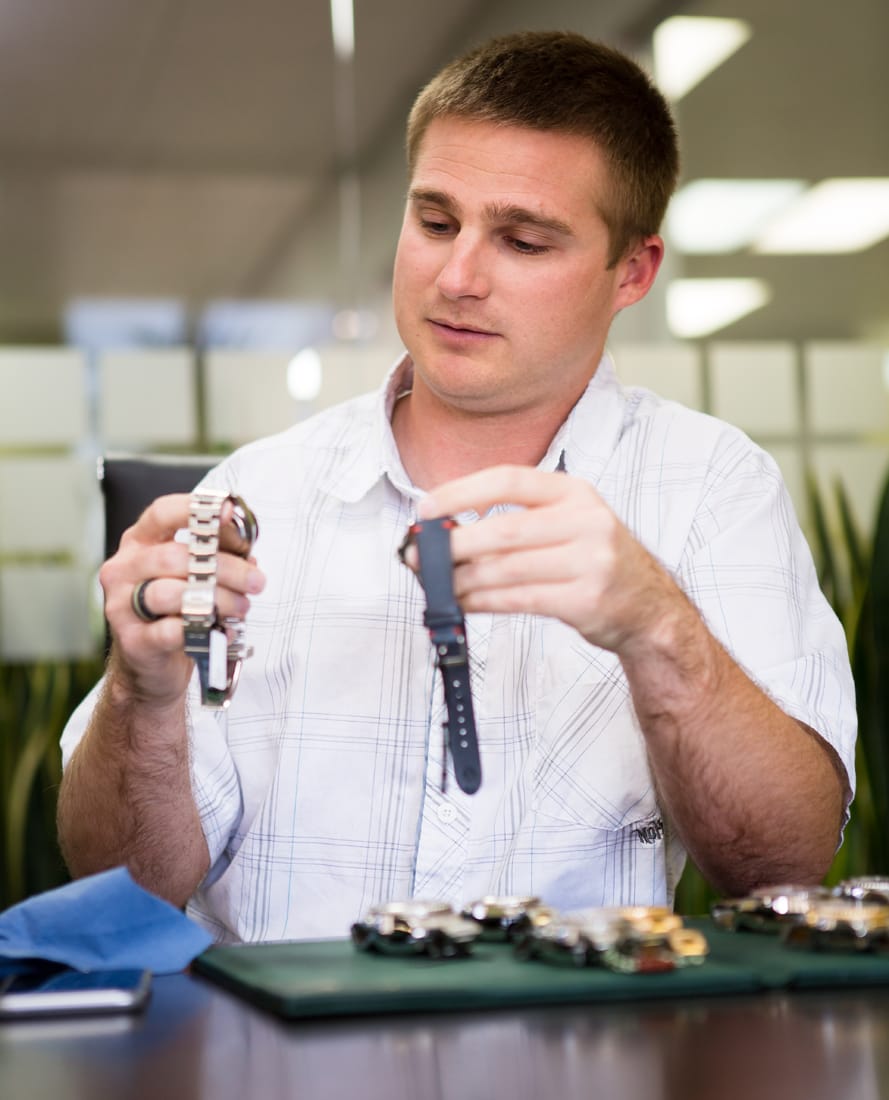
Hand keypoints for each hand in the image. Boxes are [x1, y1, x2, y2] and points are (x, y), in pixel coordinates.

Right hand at [100, 493, 265, 705]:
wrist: (152, 666)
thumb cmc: (175, 613)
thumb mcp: (195, 577)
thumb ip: (218, 559)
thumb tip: (248, 555)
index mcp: (140, 544)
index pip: (162, 514)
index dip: (195, 510)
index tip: (230, 512)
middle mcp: (124, 569)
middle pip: (175, 556)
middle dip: (225, 567)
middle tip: (255, 581)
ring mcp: (122, 605)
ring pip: (171, 593)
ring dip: (217, 599)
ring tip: (242, 608)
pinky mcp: (132, 641)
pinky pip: (170, 631)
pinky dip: (202, 630)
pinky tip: (222, 632)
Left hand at [416, 465, 678, 653]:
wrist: (649, 606)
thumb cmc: (593, 560)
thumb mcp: (568, 522)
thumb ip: (517, 519)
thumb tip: (447, 530)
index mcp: (575, 492)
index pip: (509, 480)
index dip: (461, 492)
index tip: (426, 509)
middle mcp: (586, 521)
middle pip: (504, 529)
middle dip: (454, 544)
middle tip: (420, 556)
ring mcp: (590, 562)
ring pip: (508, 568)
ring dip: (463, 579)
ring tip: (437, 584)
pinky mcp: (586, 600)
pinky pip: (520, 599)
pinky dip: (484, 601)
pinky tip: (465, 601)